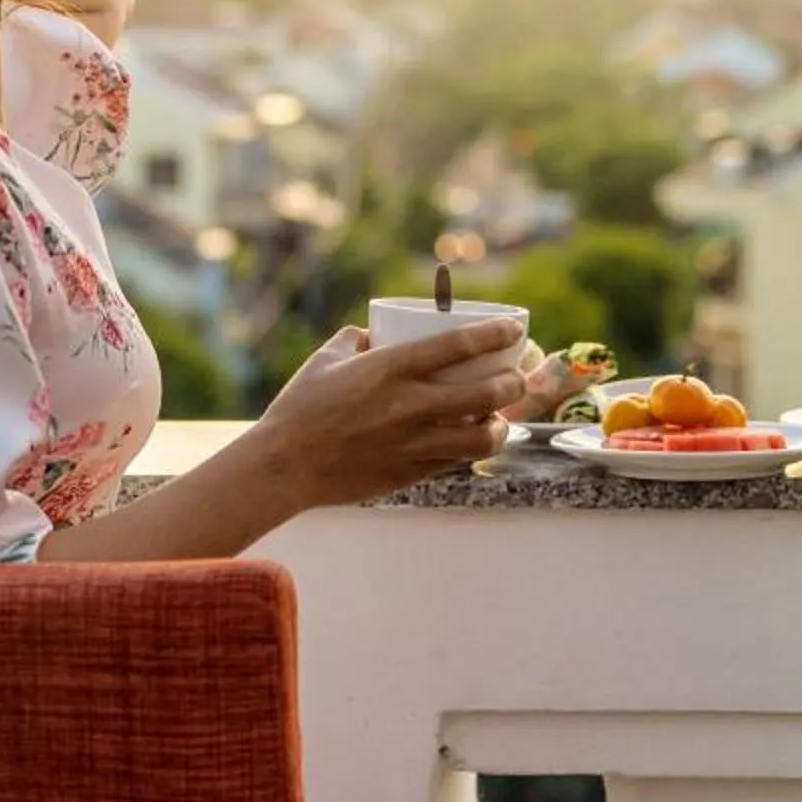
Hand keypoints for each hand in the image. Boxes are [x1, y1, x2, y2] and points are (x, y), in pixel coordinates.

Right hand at [252, 319, 528, 508]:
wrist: (285, 466)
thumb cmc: (301, 408)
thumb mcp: (327, 359)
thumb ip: (356, 339)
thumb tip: (375, 334)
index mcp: (391, 369)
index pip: (460, 345)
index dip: (495, 334)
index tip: (512, 329)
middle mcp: (411, 405)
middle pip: (486, 393)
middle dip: (513, 383)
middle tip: (515, 377)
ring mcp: (415, 443)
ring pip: (483, 437)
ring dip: (500, 426)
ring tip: (499, 419)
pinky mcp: (412, 473)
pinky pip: (457, 461)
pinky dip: (471, 450)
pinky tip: (470, 441)